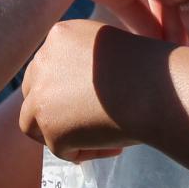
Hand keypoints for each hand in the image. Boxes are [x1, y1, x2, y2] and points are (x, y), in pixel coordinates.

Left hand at [19, 20, 140, 162]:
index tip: (92, 99)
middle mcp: (42, 62)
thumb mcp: (111, 51)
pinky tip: (113, 146)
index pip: (47, 66)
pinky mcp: (50, 128)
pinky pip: (59, 149)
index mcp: (60, 35)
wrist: (155, 89)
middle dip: (55, 110)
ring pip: (33, 123)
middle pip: (33, 92)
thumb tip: (78, 96)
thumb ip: (86, 64)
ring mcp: (41, 96)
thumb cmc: (150, 69)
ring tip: (95, 139)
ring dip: (60, 134)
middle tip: (85, 123)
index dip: (65, 87)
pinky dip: (82, 152)